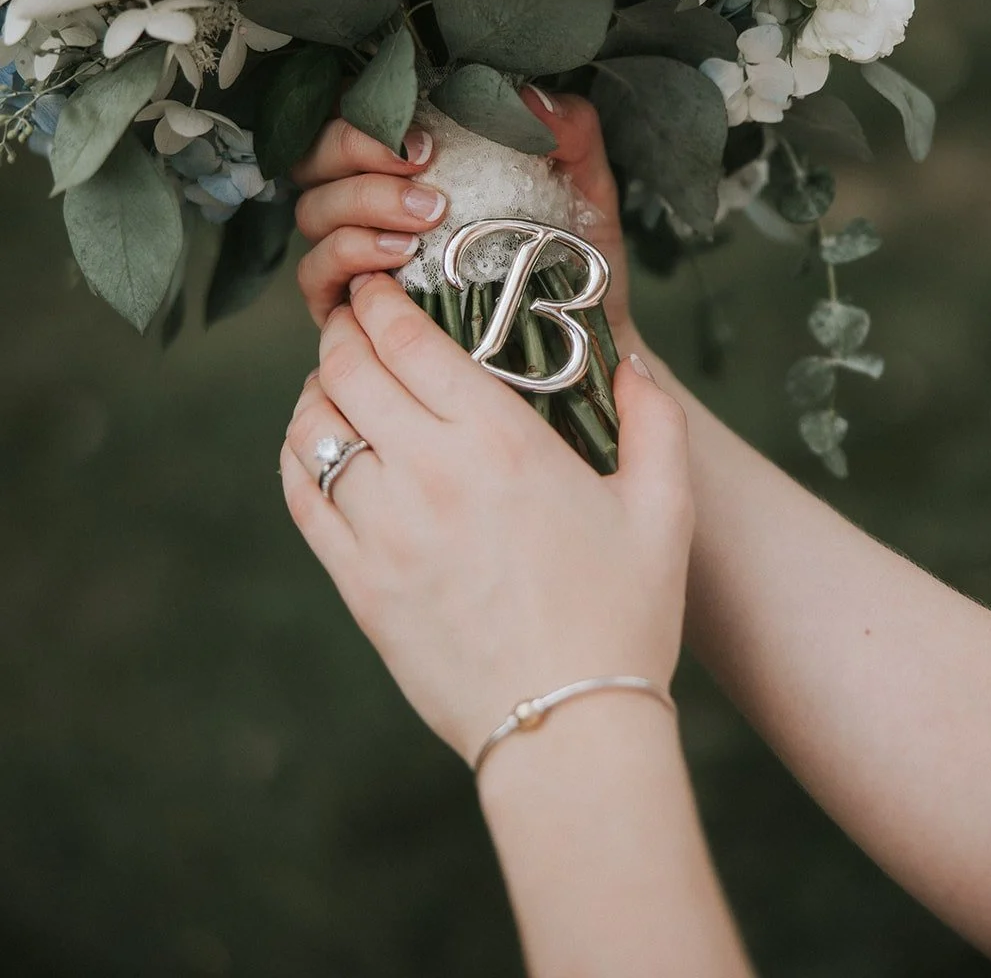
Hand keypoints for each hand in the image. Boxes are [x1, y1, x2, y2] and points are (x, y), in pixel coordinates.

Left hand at [280, 274, 691, 766]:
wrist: (568, 730)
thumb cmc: (623, 615)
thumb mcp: (665, 507)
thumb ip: (655, 420)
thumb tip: (635, 365)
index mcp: (502, 442)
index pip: (410, 342)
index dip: (381, 302)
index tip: (376, 287)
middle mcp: (431, 473)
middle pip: (350, 370)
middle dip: (342, 330)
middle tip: (350, 318)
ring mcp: (385, 529)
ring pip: (316, 427)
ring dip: (317, 388)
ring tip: (332, 377)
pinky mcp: (358, 582)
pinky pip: (302, 496)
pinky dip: (298, 454)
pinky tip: (314, 443)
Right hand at [291, 93, 636, 343]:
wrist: (578, 333)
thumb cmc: (567, 252)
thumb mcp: (582, 182)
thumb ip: (569, 129)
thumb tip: (530, 98)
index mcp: (406, 157)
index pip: (349, 113)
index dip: (367, 113)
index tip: (423, 134)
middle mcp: (366, 199)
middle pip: (316, 155)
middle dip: (358, 149)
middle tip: (422, 163)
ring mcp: (350, 252)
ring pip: (314, 210)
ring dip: (363, 202)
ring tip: (427, 216)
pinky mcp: (344, 306)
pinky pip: (315, 273)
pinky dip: (350, 255)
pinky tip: (401, 256)